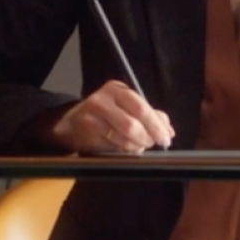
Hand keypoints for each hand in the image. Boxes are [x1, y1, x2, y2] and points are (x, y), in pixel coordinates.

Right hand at [47, 81, 174, 153]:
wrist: (70, 123)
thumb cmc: (104, 114)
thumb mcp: (126, 107)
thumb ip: (149, 115)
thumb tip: (168, 129)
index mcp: (117, 89)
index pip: (142, 107)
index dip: (156, 125)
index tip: (166, 138)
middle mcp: (103, 99)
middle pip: (132, 123)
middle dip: (147, 136)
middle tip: (154, 144)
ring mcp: (92, 115)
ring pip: (123, 136)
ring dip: (137, 145)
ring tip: (140, 146)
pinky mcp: (87, 131)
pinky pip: (112, 145)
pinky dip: (124, 150)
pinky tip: (127, 149)